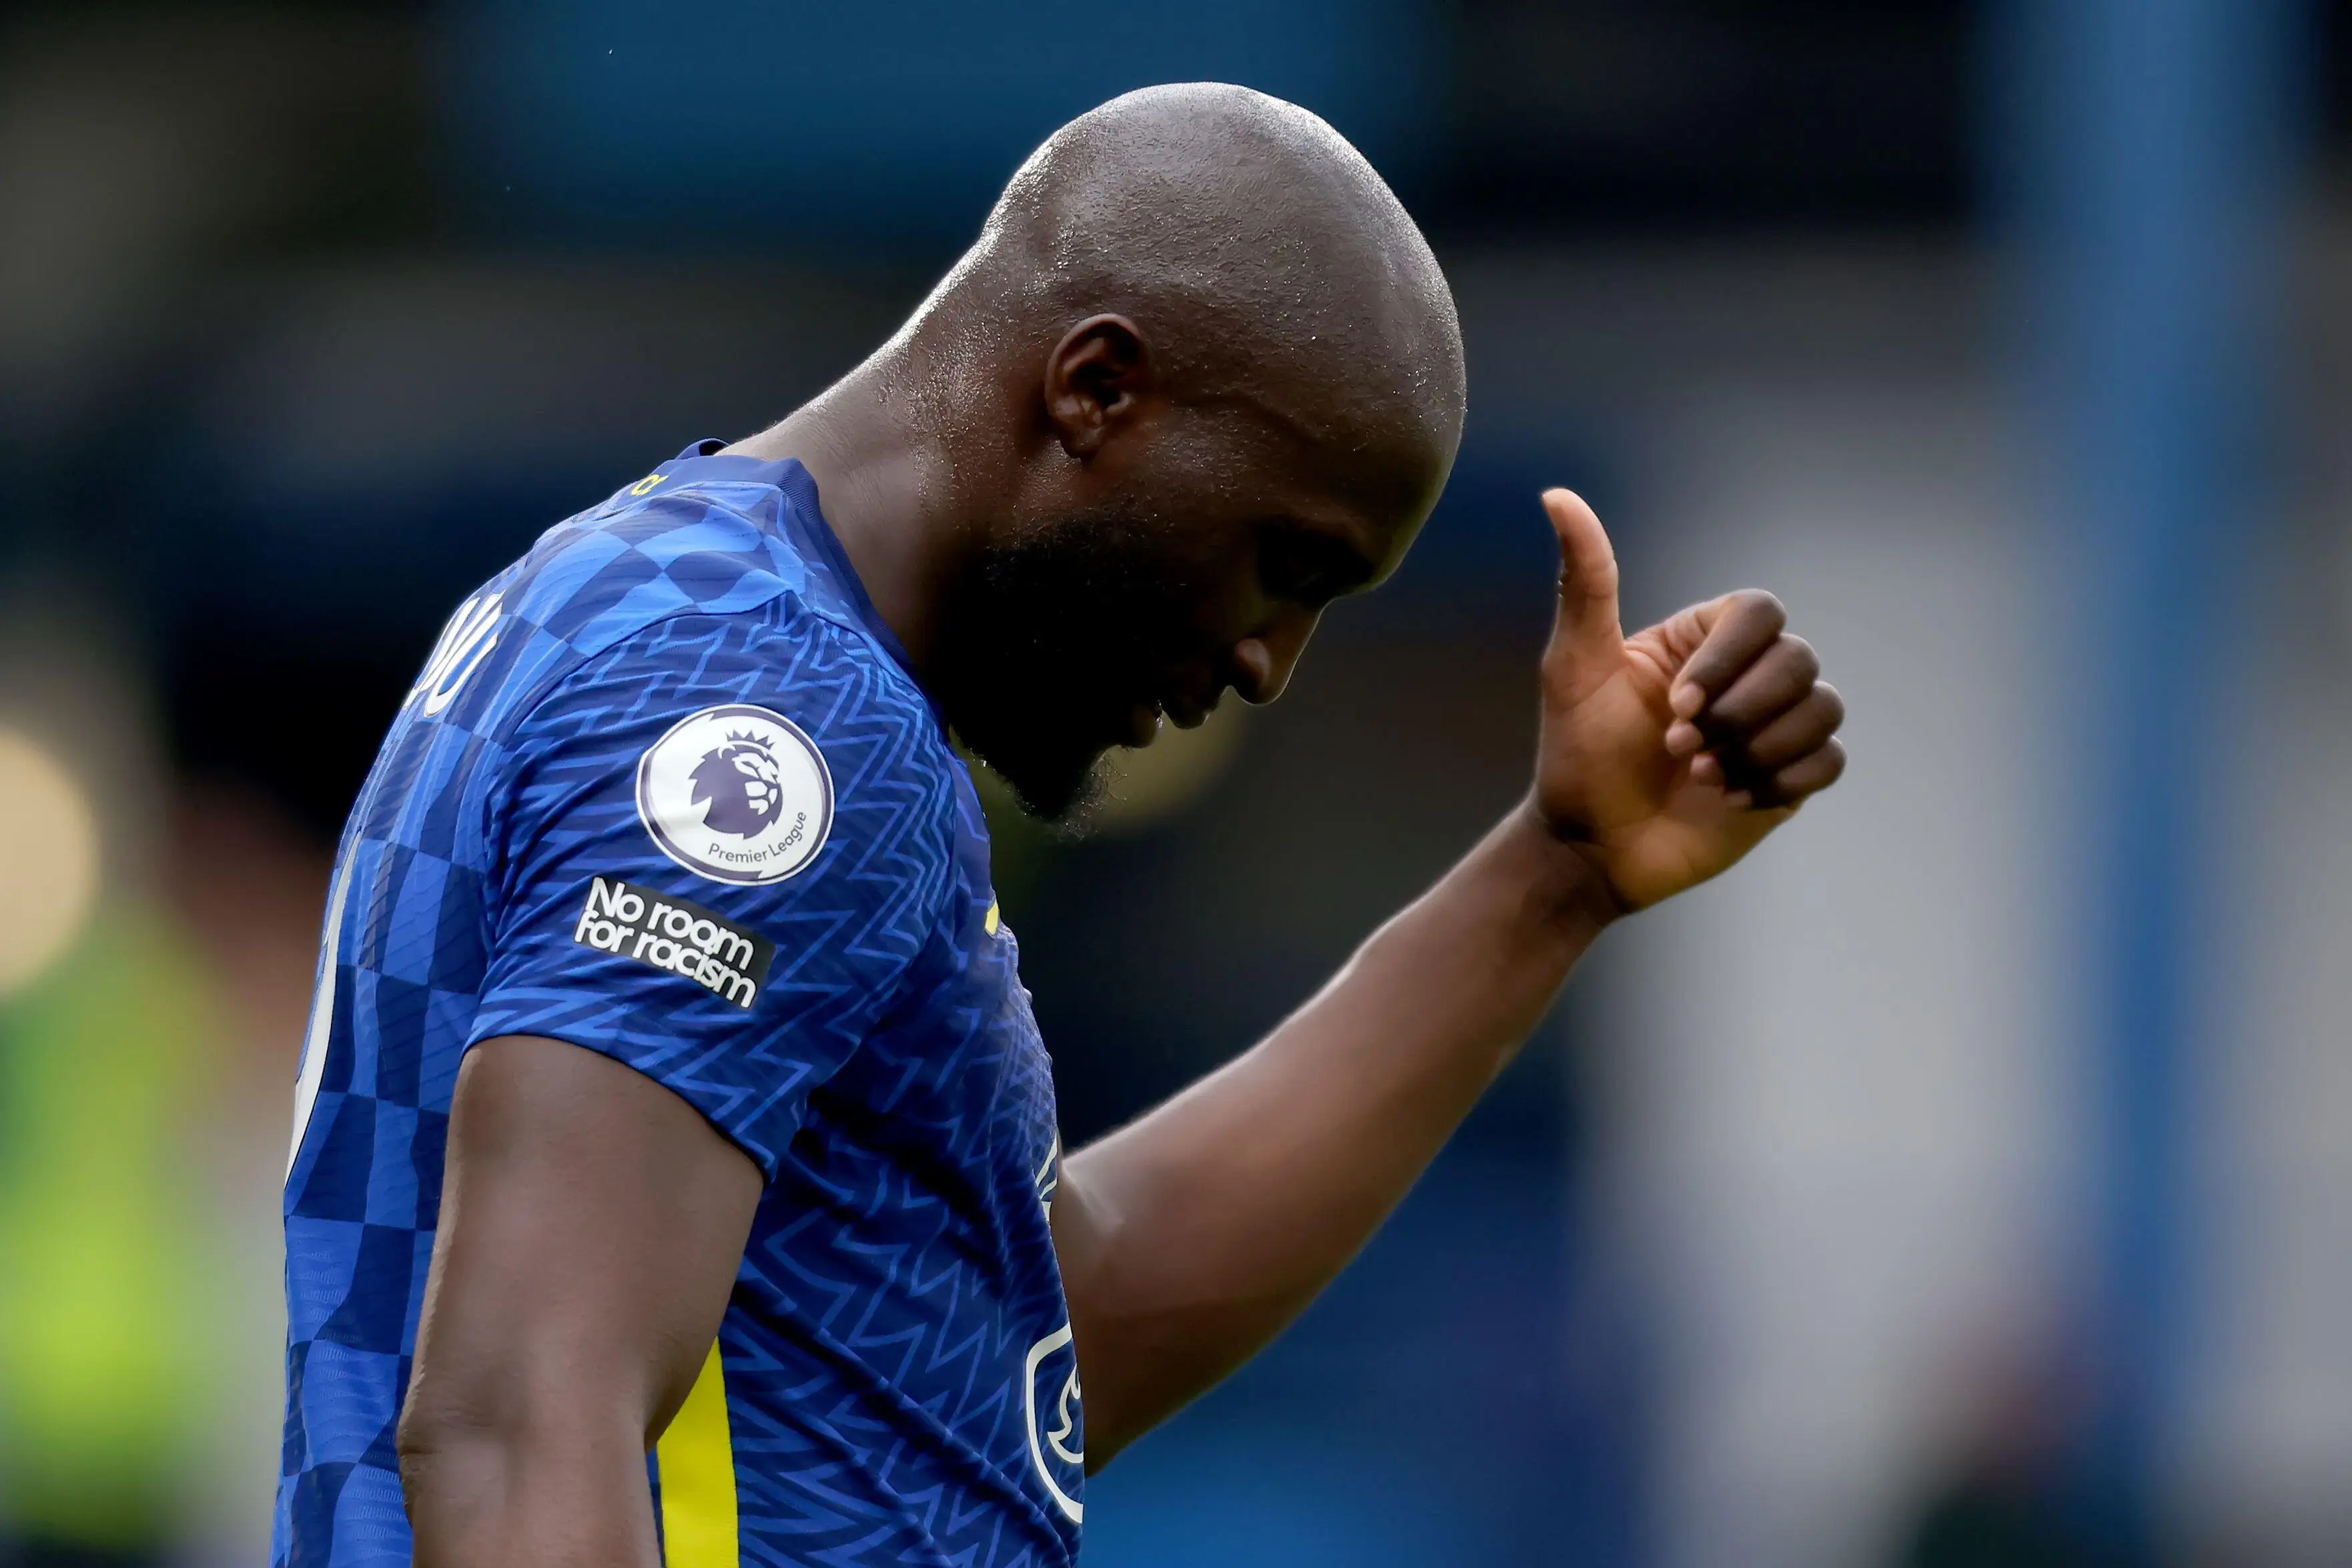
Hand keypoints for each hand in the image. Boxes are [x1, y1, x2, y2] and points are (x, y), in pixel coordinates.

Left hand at [1530, 488, 1845, 913]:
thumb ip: (1585, 579)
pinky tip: (1728, 799)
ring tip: (1701, 777)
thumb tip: (1557, 494)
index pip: (1760, 612)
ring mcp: (1774, 726)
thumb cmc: (1577, 752)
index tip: (1675, 704)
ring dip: (1758, 748)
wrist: (1590, 844)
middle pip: (1798, 660)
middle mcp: (1748, 675)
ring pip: (1822, 708)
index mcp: (1705, 639)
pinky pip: (1829, 762)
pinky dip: (1781, 780)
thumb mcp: (1573, 663)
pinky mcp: (1790, 779)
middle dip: (1738, 713)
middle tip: (1679, 751)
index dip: (1728, 659)